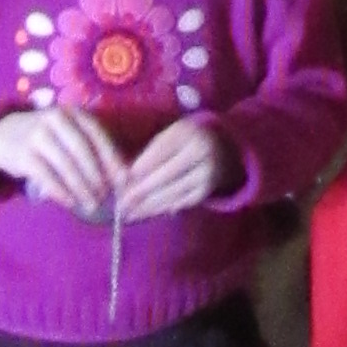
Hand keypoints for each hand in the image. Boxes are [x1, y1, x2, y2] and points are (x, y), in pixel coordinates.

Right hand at [0, 104, 127, 222]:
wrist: (2, 135)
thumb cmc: (46, 138)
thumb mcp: (67, 134)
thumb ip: (89, 149)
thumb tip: (118, 177)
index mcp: (72, 113)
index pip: (97, 134)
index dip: (112, 157)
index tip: (124, 179)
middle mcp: (56, 119)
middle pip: (82, 150)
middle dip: (97, 176)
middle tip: (106, 196)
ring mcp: (37, 135)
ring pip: (66, 165)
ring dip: (81, 188)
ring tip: (91, 203)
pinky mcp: (23, 155)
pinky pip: (46, 176)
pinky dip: (61, 191)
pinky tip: (71, 202)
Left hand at [116, 115, 235, 220]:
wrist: (224, 149)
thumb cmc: (185, 142)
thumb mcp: (171, 136)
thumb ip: (151, 152)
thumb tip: (127, 177)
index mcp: (187, 132)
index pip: (160, 150)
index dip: (141, 166)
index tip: (123, 180)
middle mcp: (201, 151)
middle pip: (166, 175)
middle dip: (141, 191)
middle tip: (122, 204)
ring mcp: (207, 172)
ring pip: (173, 192)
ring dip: (149, 206)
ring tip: (130, 214)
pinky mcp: (207, 190)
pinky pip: (181, 202)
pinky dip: (163, 208)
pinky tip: (148, 213)